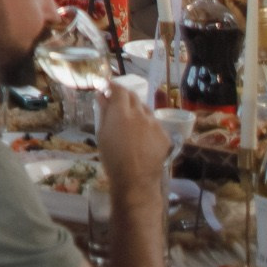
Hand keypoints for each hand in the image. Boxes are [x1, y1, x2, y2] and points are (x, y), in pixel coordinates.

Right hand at [96, 82, 167, 197]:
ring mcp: (155, 124)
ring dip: (136, 110)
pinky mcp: (164, 135)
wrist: (135, 180)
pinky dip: (146, 124)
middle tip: (115, 102)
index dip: (111, 86)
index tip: (105, 86)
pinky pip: (154, 124)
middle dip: (124, 96)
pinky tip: (141, 136)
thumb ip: (104, 112)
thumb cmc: (112, 158)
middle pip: (133, 97)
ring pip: (145, 110)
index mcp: (122, 113)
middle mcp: (140, 114)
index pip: (119, 90)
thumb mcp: (102, 134)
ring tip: (129, 121)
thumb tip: (101, 96)